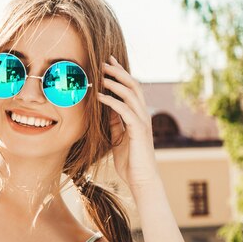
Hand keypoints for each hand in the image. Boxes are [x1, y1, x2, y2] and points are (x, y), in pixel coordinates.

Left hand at [96, 56, 160, 197]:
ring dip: (115, 83)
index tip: (109, 62)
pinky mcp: (139, 131)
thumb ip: (115, 123)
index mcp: (138, 115)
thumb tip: (107, 108)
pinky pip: (125, 111)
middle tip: (105, 61)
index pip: (131, 89)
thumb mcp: (119, 137)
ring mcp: (142, 122)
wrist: (141, 180)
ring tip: (101, 76)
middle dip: (119, 72)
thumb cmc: (130, 161)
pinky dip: (112, 102)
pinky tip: (99, 97)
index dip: (121, 74)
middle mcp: (143, 115)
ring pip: (131, 95)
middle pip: (133, 86)